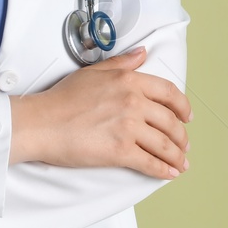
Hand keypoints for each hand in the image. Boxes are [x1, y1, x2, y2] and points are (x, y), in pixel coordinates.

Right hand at [10, 46, 191, 179]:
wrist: (41, 123)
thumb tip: (142, 53)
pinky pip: (150, 162)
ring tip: (180, 163)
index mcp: (130, 81)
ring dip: (176, 156)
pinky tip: (169, 174)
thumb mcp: (94, 71)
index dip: (183, 107)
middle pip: (170, 121)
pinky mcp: (120, 151)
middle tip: (183, 144)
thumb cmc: (62, 98)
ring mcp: (128, 127)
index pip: (169, 93)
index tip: (187, 116)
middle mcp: (134, 102)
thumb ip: (122, 63)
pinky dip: (163, 170)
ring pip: (164, 144)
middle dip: (181, 136)